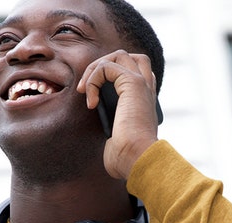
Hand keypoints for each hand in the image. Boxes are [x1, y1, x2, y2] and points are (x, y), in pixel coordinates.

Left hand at [78, 50, 159, 180]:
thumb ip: (113, 131)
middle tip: (86, 88)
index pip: (134, 74)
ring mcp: (142, 84)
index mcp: (145, 102)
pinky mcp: (133, 84)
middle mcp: (147, 90)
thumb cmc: (128, 159)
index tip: (94, 100)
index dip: (111, 78)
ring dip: (96, 68)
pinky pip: (108, 66)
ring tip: (84, 90)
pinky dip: (94, 79)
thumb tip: (107, 137)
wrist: (137, 159)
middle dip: (102, 66)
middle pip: (128, 58)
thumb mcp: (117, 141)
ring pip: (119, 55)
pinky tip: (91, 102)